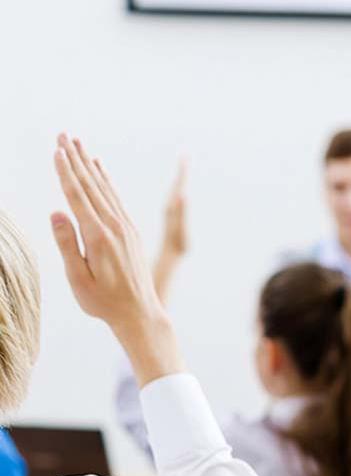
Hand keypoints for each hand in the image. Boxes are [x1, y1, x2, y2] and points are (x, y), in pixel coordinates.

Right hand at [50, 134, 183, 384]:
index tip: (56, 150)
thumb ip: (67, 244)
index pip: (78, 197)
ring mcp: (125, 227)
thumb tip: (56, 211)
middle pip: (91, 185)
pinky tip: (99, 169)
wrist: (140, 312)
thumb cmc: (103, 301)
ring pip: (104, 188)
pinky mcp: (131, 231)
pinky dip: (106, 180)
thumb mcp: (78, 278)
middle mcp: (115, 226)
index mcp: (98, 236)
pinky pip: (116, 198)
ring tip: (77, 143)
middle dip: (75, 158)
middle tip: (63, 134)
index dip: (65, 172)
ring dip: (89, 164)